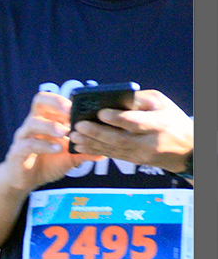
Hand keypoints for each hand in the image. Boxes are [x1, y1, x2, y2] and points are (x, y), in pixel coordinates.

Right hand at [0, 92, 83, 192]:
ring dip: (51, 125)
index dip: (66, 101)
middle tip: (70, 111)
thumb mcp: (68, 158)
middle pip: (39, 100)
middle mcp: (33, 124)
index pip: (53, 100)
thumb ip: (83, 153)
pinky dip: (45, 145)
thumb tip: (104, 151)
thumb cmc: (45, 165)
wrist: (24, 182)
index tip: (82, 107)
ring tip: (65, 132)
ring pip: (33, 122)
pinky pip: (29, 144)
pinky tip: (57, 149)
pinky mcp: (17, 152)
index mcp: (46, 120)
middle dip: (56, 102)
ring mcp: (23, 137)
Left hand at [70, 89, 192, 173]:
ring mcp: (140, 154)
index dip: (117, 118)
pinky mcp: (133, 160)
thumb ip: (138, 100)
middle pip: (119, 139)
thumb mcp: (161, 103)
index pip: (135, 122)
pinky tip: (81, 146)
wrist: (185, 149)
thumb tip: (113, 98)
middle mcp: (148, 142)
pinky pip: (112, 155)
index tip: (100, 112)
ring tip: (74, 137)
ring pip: (112, 149)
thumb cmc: (172, 120)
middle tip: (78, 126)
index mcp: (158, 124)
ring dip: (91, 143)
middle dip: (96, 133)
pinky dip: (95, 150)